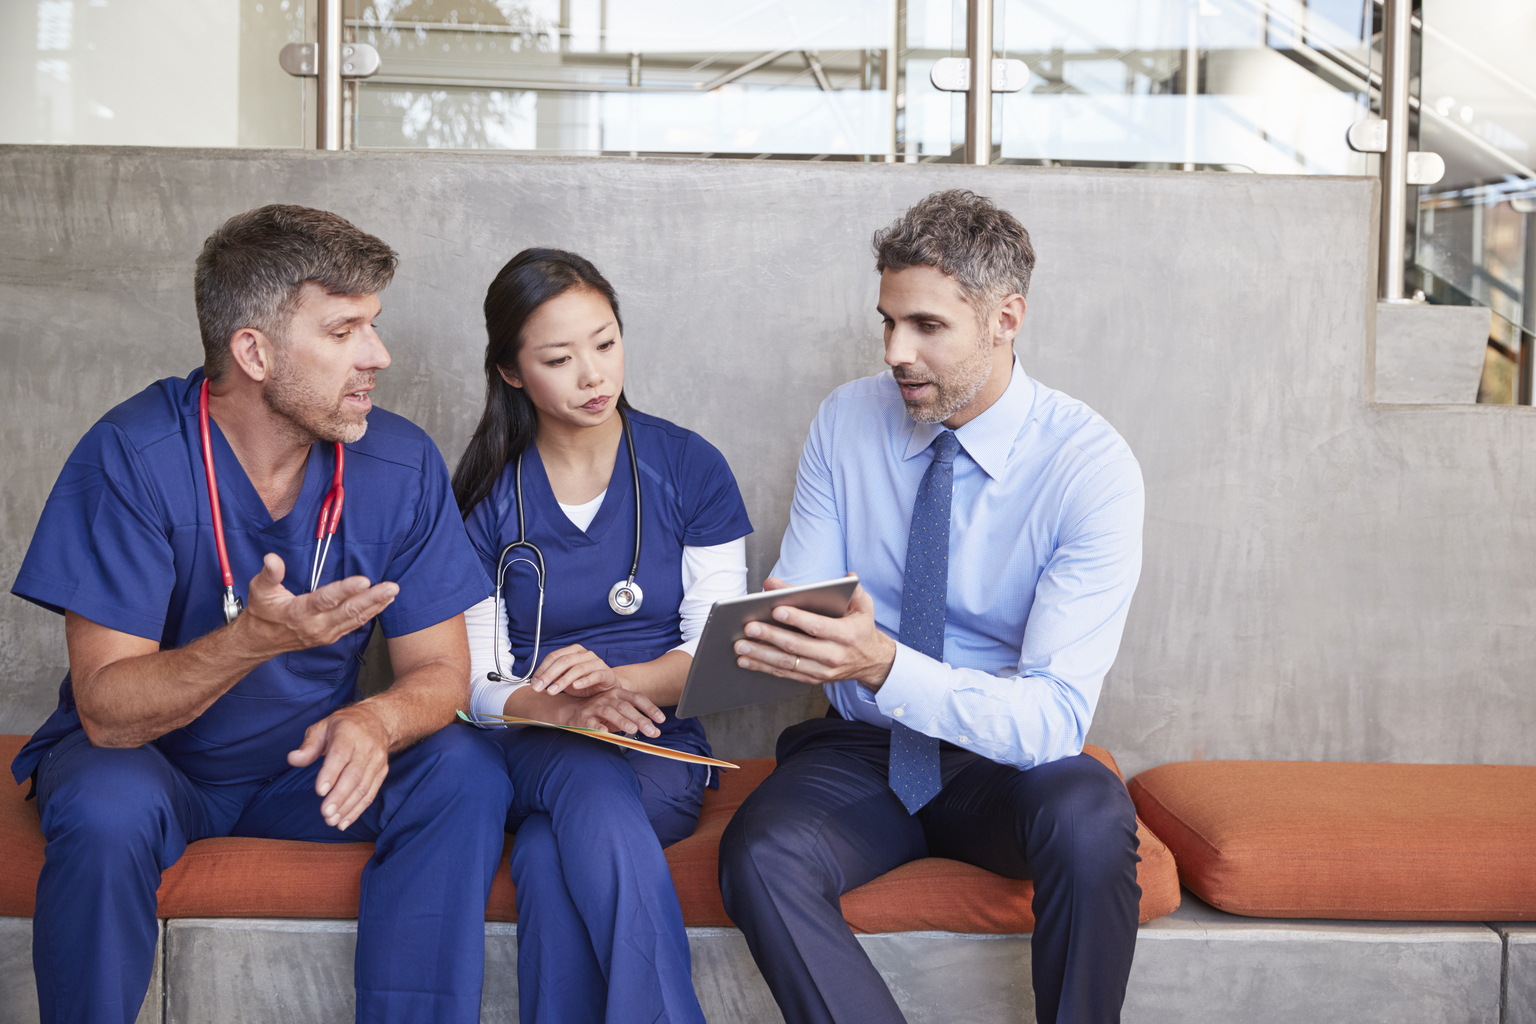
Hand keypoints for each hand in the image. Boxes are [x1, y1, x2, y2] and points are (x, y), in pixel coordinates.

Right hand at [237, 553, 397, 656]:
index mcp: (299, 612)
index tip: (363, 580)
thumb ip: (269, 574)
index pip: (326, 599)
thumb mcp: (260, 590)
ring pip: (355, 619)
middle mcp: (316, 625)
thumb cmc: (262, 611)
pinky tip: (384, 603)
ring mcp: (326, 633)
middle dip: (372, 598)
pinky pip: (355, 625)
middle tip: (391, 587)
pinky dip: (371, 614)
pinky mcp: (332, 636)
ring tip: (392, 592)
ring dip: (376, 605)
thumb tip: (272, 558)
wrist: (260, 641)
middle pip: (348, 611)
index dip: (345, 590)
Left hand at [287, 705, 391, 830]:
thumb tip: (293, 759)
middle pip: (354, 775)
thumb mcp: (322, 727)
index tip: (320, 792)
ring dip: (348, 807)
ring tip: (332, 821)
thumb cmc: (343, 726)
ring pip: (364, 787)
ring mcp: (376, 760)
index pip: (340, 755)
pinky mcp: (382, 772)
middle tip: (325, 813)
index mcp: (349, 733)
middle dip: (339, 797)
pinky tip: (344, 821)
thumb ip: (308, 745)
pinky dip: (358, 809)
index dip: (331, 774)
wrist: (377, 720)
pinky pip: (371, 793)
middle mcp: (366, 747)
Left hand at [530, 644, 619, 695]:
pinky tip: (575, 687)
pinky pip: (594, 675)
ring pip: (577, 669)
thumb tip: (535, 682)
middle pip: (564, 661)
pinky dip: (584, 681)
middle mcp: (585, 654)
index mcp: (573, 651)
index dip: (542, 669)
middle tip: (538, 688)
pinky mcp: (606, 673)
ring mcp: (596, 662)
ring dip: (562, 681)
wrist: (607, 687)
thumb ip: (553, 677)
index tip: (534, 682)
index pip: (554, 656)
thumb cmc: (584, 682)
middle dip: (548, 675)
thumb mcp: (566, 679)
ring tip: (552, 692)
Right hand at [547, 687, 665, 737]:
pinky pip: (591, 722)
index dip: (650, 708)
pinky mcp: (583, 717)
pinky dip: (598, 727)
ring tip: (632, 730)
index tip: (661, 720)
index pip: (637, 698)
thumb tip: (654, 731)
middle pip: (625, 706)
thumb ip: (634, 719)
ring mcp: (594, 706)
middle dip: (640, 719)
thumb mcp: (618, 712)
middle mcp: (607, 697)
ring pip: (610, 712)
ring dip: (622, 721)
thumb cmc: (599, 712)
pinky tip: (605, 733)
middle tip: (652, 731)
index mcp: (618, 693)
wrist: (571, 711)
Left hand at [733, 576, 897, 690]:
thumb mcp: (862, 605)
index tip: (776, 610)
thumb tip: (846, 575)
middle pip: (796, 646)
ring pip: (787, 663)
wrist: (872, 661)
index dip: (797, 618)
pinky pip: (785, 674)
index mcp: (846, 635)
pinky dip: (763, 667)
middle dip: (770, 636)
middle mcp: (833, 655)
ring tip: (740, 645)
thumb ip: (849, 590)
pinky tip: (746, 661)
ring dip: (761, 654)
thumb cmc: (861, 628)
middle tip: (749, 627)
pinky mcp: (812, 679)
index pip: (818, 626)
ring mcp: (822, 670)